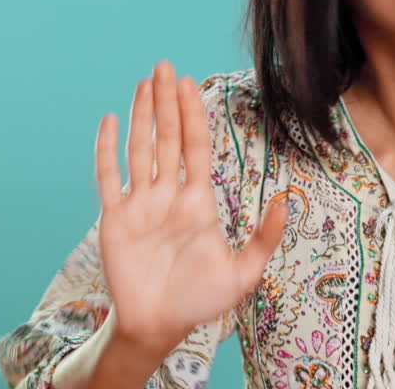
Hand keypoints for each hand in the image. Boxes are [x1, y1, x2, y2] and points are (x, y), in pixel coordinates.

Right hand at [93, 60, 287, 353]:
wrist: (159, 326)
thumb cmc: (200, 301)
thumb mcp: (243, 272)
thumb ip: (265, 237)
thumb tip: (287, 201)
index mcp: (197, 200)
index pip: (195, 146)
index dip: (193, 115)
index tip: (192, 84)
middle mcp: (168, 195)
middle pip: (167, 138)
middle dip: (167, 103)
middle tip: (166, 67)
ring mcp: (140, 204)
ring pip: (140, 149)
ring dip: (141, 116)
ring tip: (144, 83)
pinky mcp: (115, 219)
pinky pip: (109, 178)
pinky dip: (107, 149)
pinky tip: (111, 121)